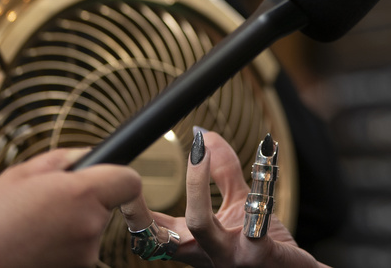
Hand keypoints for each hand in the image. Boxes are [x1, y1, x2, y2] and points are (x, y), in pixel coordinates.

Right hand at [0, 149, 140, 267]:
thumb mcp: (19, 175)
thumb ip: (61, 160)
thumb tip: (86, 156)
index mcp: (81, 194)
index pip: (129, 181)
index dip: (122, 177)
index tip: (117, 182)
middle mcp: (89, 227)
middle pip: (105, 207)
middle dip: (83, 202)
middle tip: (45, 205)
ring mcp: (84, 256)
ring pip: (88, 232)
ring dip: (70, 228)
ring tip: (31, 230)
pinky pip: (76, 253)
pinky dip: (61, 249)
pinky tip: (33, 246)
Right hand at [120, 130, 328, 267]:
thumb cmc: (262, 243)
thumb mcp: (239, 203)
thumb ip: (222, 171)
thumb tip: (205, 135)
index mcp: (195, 243)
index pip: (153, 231)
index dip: (133, 212)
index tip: (124, 184)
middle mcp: (206, 253)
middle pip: (164, 233)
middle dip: (144, 208)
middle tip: (147, 170)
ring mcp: (230, 256)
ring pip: (200, 224)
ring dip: (197, 186)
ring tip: (203, 151)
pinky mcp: (259, 254)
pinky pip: (255, 222)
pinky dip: (261, 189)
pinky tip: (266, 163)